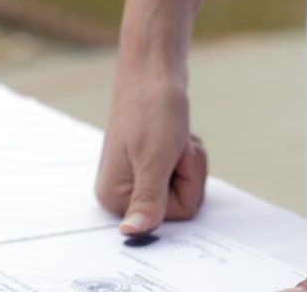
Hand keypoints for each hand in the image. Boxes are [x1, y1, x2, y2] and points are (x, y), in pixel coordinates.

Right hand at [95, 75, 206, 234]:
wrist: (154, 72)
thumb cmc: (153, 109)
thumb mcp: (155, 158)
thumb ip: (147, 200)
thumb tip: (130, 234)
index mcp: (115, 197)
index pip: (171, 215)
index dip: (183, 183)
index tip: (170, 156)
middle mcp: (124, 192)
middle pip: (181, 202)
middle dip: (189, 169)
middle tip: (175, 143)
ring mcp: (138, 178)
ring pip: (187, 186)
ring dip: (190, 159)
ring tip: (175, 137)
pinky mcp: (150, 165)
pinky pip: (184, 172)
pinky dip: (188, 153)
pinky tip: (176, 135)